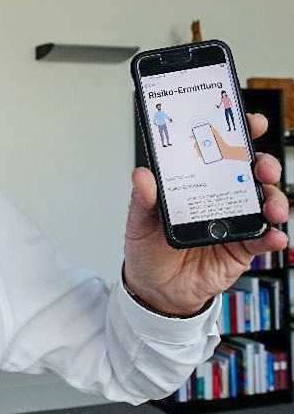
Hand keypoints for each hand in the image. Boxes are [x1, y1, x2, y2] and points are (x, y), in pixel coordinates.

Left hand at [124, 113, 288, 315]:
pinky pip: (262, 240)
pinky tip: (274, 235)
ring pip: (264, 203)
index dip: (238, 135)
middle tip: (261, 165)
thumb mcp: (139, 221)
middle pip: (250, 173)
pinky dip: (273, 236)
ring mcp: (233, 222)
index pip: (220, 152)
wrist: (155, 289)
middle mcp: (219, 198)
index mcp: (195, 183)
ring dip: (275, 199)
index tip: (251, 124)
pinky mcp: (240, 249)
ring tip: (271, 206)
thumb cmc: (148, 248)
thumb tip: (142, 175)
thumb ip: (142, 199)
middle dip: (263, 163)